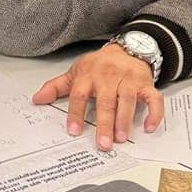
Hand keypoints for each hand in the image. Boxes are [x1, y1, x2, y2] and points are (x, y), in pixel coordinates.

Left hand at [32, 44, 163, 150]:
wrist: (128, 48)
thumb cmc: (99, 65)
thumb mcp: (76, 72)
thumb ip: (56, 87)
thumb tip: (37, 99)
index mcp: (88, 75)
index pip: (79, 95)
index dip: (76, 113)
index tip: (74, 131)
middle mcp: (109, 77)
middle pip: (106, 101)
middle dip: (104, 123)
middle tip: (102, 143)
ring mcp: (129, 80)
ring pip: (128, 100)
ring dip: (125, 120)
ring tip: (121, 138)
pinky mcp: (146, 84)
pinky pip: (154, 98)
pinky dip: (154, 113)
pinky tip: (149, 127)